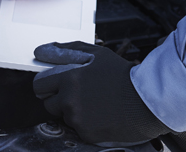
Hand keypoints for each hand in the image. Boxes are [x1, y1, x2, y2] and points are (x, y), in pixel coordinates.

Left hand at [32, 41, 170, 144]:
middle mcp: (69, 100)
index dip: (48, 83)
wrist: (146, 101)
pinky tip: (100, 114)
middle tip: (79, 93)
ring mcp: (77, 119)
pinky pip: (77, 128)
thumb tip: (42, 51)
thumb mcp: (96, 55)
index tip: (56, 84)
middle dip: (59, 98)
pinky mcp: (85, 133)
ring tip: (95, 103)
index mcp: (69, 79)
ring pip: (63, 116)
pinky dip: (85, 123)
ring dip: (73, 111)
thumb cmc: (123, 76)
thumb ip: (66, 50)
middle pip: (48, 103)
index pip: (39, 84)